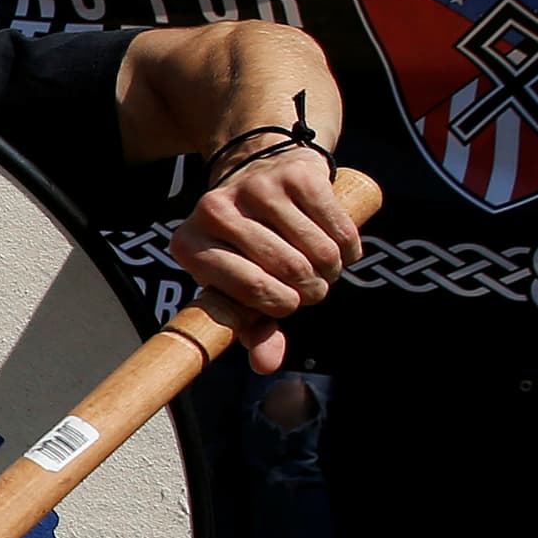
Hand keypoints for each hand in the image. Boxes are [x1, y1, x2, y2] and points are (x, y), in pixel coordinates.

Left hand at [169, 146, 359, 372]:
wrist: (260, 171)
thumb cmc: (246, 246)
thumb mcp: (238, 286)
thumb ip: (253, 329)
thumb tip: (266, 366)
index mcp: (188, 244)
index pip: (247, 289)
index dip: (280, 305)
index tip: (287, 304)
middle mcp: (214, 211)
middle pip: (288, 271)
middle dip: (311, 290)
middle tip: (311, 286)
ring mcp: (256, 188)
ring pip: (317, 252)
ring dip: (332, 270)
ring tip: (322, 267)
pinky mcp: (296, 176)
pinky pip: (339, 229)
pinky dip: (349, 248)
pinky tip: (339, 248)